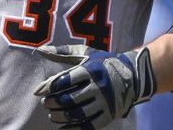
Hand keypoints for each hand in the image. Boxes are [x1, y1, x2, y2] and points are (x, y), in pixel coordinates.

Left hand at [34, 44, 155, 128]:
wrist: (133, 76)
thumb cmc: (103, 63)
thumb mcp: (86, 53)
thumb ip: (63, 52)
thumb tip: (40, 50)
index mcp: (91, 70)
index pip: (65, 80)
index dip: (49, 87)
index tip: (38, 91)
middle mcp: (99, 87)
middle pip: (69, 98)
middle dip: (53, 103)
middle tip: (45, 103)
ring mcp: (105, 103)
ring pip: (77, 114)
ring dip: (60, 116)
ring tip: (52, 114)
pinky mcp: (108, 116)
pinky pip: (88, 126)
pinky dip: (72, 129)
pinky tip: (62, 127)